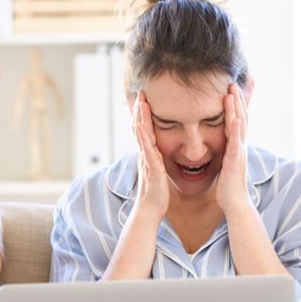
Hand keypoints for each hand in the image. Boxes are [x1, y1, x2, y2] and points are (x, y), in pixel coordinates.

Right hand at [132, 91, 169, 219]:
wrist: (151, 209)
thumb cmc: (157, 192)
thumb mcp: (159, 171)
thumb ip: (158, 160)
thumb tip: (161, 153)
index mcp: (149, 154)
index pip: (145, 130)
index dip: (144, 114)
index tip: (144, 99)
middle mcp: (145, 154)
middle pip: (140, 127)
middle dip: (139, 109)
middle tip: (140, 92)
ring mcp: (146, 159)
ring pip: (141, 134)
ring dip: (140, 117)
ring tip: (140, 101)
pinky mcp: (151, 166)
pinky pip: (146, 147)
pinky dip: (143, 134)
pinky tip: (141, 124)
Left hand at [216, 83, 251, 216]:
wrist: (235, 204)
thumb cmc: (228, 186)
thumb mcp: (226, 164)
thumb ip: (226, 152)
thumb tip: (223, 146)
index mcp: (236, 146)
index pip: (237, 120)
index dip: (236, 105)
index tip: (231, 89)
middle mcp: (240, 146)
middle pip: (241, 118)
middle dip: (237, 100)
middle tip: (233, 82)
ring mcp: (239, 152)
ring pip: (239, 126)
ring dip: (236, 109)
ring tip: (232, 93)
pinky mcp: (235, 161)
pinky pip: (236, 143)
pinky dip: (236, 130)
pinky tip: (234, 119)